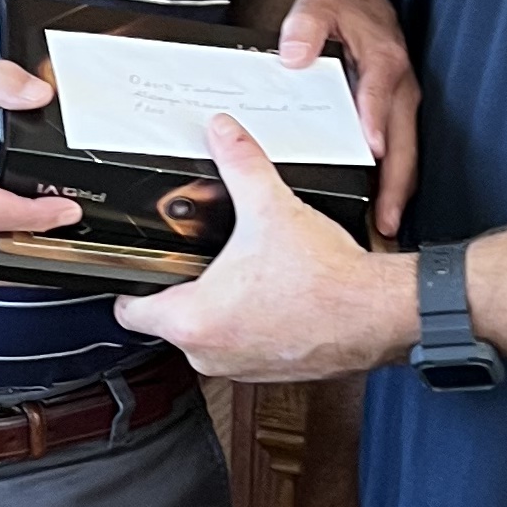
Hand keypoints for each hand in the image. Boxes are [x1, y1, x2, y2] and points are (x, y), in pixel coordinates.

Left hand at [115, 118, 417, 379]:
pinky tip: (270, 294)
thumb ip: (241, 165)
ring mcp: (239, 368)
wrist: (377, 315)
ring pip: (207, 336)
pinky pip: (241, 347)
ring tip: (240, 273)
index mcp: (193, 320)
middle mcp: (210, 354)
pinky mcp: (268, 372)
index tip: (141, 266)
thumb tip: (223, 134)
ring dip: (217, 309)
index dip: (131, 284)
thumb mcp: (272, 209)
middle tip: (201, 257)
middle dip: (181, 289)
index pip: (129, 312)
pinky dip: (248, 324)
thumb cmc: (327, 281)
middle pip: (169, 320)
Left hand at [267, 0, 418, 239]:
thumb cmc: (342, 8)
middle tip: (385, 218)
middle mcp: (400, 88)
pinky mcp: (395, 116)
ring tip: (385, 225)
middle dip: (397, 181)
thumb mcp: (318, 5)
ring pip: (406, 153)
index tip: (372, 150)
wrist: (361, 3)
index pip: (381, 94)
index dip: (376, 120)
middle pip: (403, 140)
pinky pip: (399, 152)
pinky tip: (381, 207)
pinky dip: (394, 181)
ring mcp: (401, 105)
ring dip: (398, 190)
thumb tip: (293, 56)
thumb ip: (305, 27)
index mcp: (384, 61)